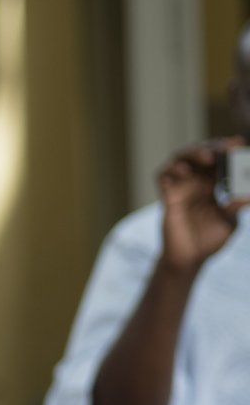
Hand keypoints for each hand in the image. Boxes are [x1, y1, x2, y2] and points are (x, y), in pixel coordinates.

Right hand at [157, 138, 247, 274]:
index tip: (239, 144)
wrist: (189, 260)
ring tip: (208, 157)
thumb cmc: (208, 241)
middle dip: (214, 148)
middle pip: (201, 155)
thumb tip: (248, 195)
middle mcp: (196, 183)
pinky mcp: (168, 198)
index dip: (228, 151)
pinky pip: (163, 177)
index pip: (220, 161)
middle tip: (228, 149)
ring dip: (193, 153)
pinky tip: (184, 171)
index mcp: (213, 186)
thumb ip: (236, 207)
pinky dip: (171, 169)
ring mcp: (181, 189)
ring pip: (181, 159)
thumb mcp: (230, 222)